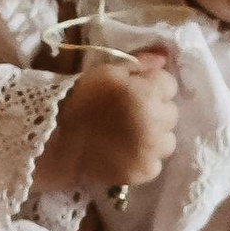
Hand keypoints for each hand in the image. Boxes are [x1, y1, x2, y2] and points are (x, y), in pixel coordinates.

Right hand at [45, 46, 177, 197]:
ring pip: (167, 140)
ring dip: (154, 137)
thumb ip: (139, 64)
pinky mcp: (143, 172)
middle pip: (171, 113)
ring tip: (130, 136)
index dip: (152, 86)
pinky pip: (156, 164)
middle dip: (155, 111)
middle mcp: (154, 122)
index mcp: (146, 93)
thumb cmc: (81, 100)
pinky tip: (126, 153)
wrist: (58, 140)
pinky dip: (144, 159)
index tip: (136, 91)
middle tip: (131, 114)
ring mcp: (151, 150)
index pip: (169, 85)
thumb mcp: (107, 72)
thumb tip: (164, 58)